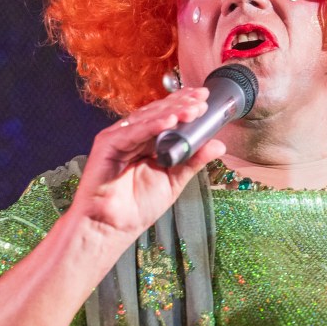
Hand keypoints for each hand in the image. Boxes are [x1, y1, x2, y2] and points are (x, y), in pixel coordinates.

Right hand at [66, 88, 225, 243]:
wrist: (113, 226)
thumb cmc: (137, 206)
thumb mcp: (174, 180)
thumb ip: (194, 160)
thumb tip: (219, 145)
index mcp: (148, 141)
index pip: (167, 116)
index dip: (185, 105)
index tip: (205, 99)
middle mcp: (133, 135)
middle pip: (159, 113)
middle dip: (182, 105)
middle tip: (202, 101)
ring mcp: (119, 137)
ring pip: (148, 119)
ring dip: (171, 112)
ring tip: (192, 110)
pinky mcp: (107, 144)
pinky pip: (133, 131)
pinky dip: (152, 125)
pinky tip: (169, 121)